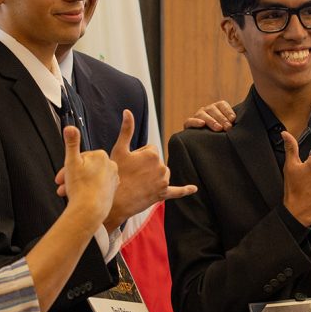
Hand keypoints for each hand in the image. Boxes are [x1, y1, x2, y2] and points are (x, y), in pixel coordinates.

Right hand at [56, 126, 118, 229]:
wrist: (90, 212)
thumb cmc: (80, 188)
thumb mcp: (72, 162)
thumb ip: (71, 143)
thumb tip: (70, 127)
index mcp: (101, 156)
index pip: (80, 158)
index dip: (68, 167)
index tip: (60, 178)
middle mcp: (111, 165)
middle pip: (86, 168)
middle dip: (72, 177)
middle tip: (61, 187)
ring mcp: (113, 179)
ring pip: (90, 178)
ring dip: (78, 184)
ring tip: (70, 194)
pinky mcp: (113, 190)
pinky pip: (97, 188)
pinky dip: (88, 191)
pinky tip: (82, 198)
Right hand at [103, 110, 196, 228]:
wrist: (116, 200)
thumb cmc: (117, 173)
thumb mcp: (120, 149)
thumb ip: (126, 129)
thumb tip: (128, 111)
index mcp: (152, 154)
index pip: (151, 149)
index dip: (139, 155)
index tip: (131, 163)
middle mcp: (161, 166)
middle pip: (157, 161)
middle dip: (147, 166)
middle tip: (133, 174)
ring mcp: (163, 181)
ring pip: (162, 173)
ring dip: (153, 176)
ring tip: (139, 182)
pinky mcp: (163, 194)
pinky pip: (177, 191)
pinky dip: (185, 190)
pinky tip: (194, 188)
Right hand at [183, 100, 235, 130]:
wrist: (206, 143)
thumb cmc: (221, 134)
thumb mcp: (227, 127)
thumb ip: (232, 124)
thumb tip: (240, 123)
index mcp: (217, 108)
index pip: (222, 105)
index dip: (228, 111)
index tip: (233, 120)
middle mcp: (207, 110)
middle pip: (213, 109)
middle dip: (222, 118)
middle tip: (228, 127)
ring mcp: (197, 116)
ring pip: (202, 114)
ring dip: (211, 121)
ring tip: (218, 128)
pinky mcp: (188, 125)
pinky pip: (190, 121)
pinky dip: (195, 122)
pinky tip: (202, 124)